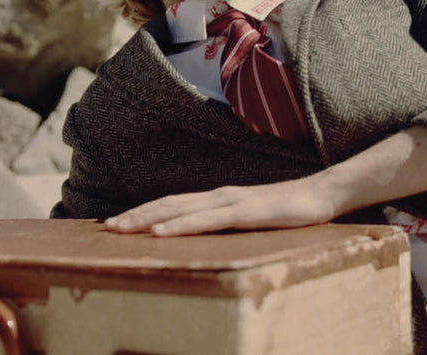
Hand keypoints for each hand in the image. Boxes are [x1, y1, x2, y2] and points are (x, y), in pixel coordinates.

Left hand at [104, 178, 336, 236]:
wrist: (321, 195)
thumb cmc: (286, 209)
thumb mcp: (250, 217)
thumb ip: (228, 220)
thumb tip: (204, 232)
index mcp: (217, 198)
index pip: (172, 203)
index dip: (144, 211)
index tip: (117, 222)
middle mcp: (218, 196)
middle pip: (168, 204)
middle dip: (136, 215)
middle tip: (106, 228)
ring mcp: (230, 202)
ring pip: (179, 210)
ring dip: (148, 219)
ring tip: (122, 229)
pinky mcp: (244, 211)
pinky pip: (206, 220)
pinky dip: (180, 225)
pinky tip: (161, 232)